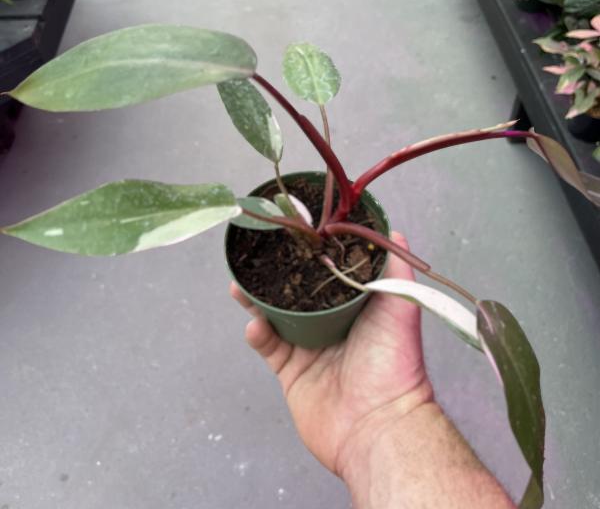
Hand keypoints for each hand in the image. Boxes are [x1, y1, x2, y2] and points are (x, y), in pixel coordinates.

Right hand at [229, 232, 433, 475]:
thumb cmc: (395, 363)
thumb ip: (396, 269)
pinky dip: (257, 333)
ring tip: (240, 281)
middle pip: (296, 290)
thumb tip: (395, 232)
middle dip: (277, 272)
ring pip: (275, 314)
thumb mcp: (401, 306)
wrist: (378, 425)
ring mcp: (309, 347)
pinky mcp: (291, 371)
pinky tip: (254, 324)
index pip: (328, 272)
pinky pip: (268, 346)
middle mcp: (330, 323)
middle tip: (258, 252)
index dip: (311, 253)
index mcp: (355, 306)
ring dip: (256, 298)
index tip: (294, 232)